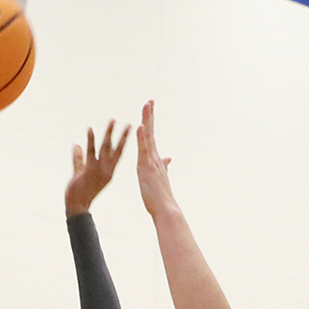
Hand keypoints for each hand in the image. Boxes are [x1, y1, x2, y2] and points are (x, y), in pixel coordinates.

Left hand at [65, 120, 130, 215]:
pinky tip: (90, 129)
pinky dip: (90, 140)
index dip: (124, 143)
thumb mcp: (80, 172)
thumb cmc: (79, 192)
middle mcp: (107, 171)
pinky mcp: (90, 171)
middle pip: (117, 150)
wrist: (76, 206)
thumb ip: (78, 158)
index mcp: (109, 172)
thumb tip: (76, 144)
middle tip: (129, 124)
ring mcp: (99, 171)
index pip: (119, 154)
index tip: (129, 132)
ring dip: (109, 133)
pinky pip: (90, 152)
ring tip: (113, 120)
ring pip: (106, 148)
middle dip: (123, 136)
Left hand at [135, 101, 176, 216]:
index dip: (149, 123)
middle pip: (150, 132)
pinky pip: (144, 149)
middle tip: (149, 100)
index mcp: (154, 159)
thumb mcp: (160, 177)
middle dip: (150, 115)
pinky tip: (140, 125)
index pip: (150, 137)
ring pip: (148, 136)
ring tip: (146, 106)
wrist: (165, 208)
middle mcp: (154, 157)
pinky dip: (142, 137)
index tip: (149, 109)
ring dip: (147, 120)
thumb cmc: (160, 196)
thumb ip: (164, 165)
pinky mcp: (147, 166)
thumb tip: (168, 158)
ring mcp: (151, 161)